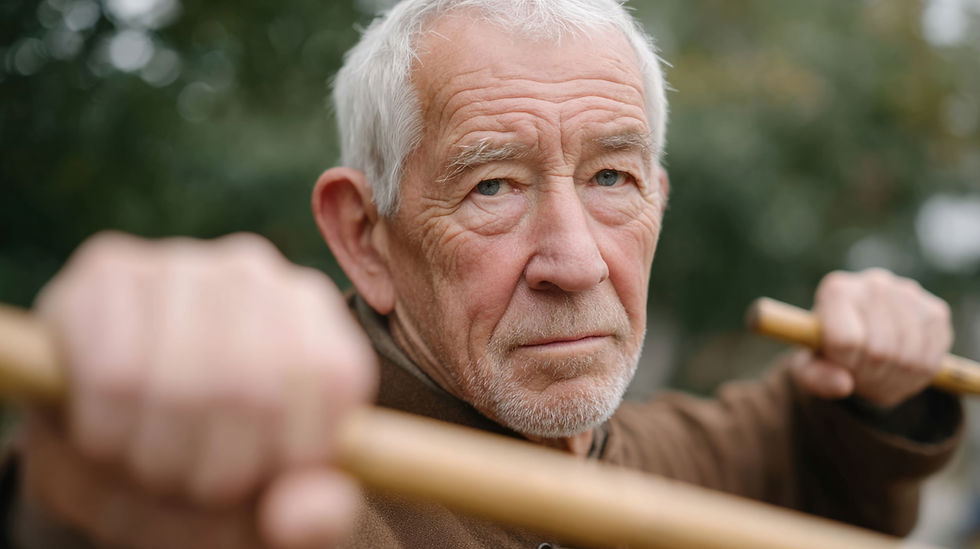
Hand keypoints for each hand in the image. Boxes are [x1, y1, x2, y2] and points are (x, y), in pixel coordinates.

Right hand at [25, 232, 376, 548]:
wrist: (108, 449)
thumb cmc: (204, 476)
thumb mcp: (266, 514)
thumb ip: (309, 520)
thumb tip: (306, 516)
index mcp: (319, 325)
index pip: (334, 382)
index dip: (288, 461)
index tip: (256, 486)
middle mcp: (259, 274)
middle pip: (256, 389)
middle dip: (215, 475)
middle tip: (192, 492)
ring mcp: (185, 265)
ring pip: (181, 384)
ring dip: (157, 461)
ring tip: (152, 468)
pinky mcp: (110, 269)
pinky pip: (115, 372)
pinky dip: (107, 434)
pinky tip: (108, 437)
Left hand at [789, 268, 951, 407]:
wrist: (857, 338)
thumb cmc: (826, 352)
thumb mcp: (808, 368)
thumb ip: (815, 377)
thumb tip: (843, 386)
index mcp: (836, 290)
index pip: (847, 341)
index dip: (844, 365)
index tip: (839, 363)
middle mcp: (874, 283)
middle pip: (880, 352)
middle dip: (868, 377)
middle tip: (858, 375)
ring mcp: (909, 294)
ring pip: (909, 360)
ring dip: (891, 381)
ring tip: (874, 374)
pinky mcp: (935, 311)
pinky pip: (930, 361)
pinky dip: (914, 378)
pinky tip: (896, 369)